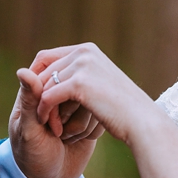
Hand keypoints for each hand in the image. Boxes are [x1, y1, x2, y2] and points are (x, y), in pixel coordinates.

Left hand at [8, 68, 104, 177]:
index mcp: (35, 92)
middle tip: (57, 133)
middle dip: (69, 113)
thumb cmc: (32, 157)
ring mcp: (74, 106)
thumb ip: (29, 101)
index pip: (50, 76)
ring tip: (65, 138)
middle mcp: (56, 95)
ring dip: (79, 124)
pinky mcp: (89, 118)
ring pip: (89, 101)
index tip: (49, 123)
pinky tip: (78, 140)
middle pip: (74, 86)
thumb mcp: (28, 130)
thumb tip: (23, 70)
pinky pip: (98, 114)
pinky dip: (90, 130)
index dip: (54, 97)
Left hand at [31, 43, 159, 146]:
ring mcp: (82, 65)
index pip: (46, 57)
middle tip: (39, 116)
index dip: (36, 78)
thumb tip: (50, 74)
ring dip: (41, 106)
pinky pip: (48, 97)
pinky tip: (50, 127)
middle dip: (37, 94)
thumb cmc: (123, 111)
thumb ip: (77, 78)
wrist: (142, 123)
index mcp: (87, 50)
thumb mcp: (97, 88)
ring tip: (47, 124)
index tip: (35, 100)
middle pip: (43, 70)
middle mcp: (83, 52)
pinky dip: (45, 112)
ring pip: (43, 85)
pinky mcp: (80, 83)